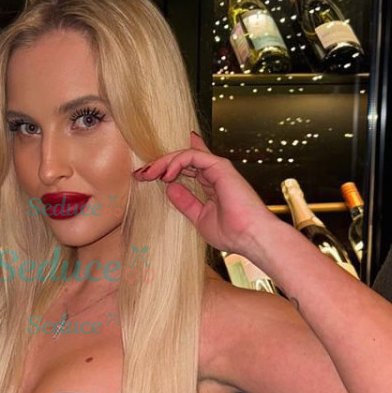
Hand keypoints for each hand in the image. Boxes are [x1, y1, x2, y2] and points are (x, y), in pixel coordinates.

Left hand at [133, 131, 278, 254]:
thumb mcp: (200, 218)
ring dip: (164, 162)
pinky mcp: (220, 166)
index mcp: (212, 185)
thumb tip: (169, 188)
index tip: (145, 175)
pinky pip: (193, 156)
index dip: (166, 167)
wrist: (251, 237)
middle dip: (159, 165)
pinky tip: (166, 175)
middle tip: (140, 174)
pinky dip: (176, 162)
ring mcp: (218, 168)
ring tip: (149, 174)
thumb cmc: (232, 233)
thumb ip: (186, 202)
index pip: (188, 166)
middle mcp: (215, 173)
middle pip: (182, 160)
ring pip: (185, 155)